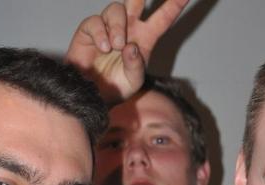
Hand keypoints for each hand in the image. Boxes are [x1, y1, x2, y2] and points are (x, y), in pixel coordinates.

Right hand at [65, 0, 188, 103]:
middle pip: (136, 0)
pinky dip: (100, 34)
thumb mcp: (133, 82)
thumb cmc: (116, 88)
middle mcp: (128, 28)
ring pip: (116, 9)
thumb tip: (131, 47)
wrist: (92, 95)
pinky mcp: (90, 30)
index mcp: (145, 39)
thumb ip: (136, 67)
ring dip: (118, 27)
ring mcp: (109, 27)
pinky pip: (96, 21)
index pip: (163, 18)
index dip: (175, 4)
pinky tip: (104, 48)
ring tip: (115, 46)